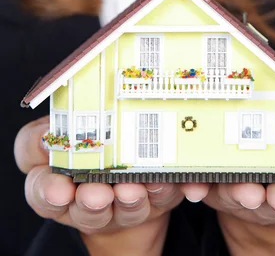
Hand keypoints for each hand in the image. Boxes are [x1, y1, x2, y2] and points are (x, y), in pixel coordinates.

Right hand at [14, 116, 208, 244]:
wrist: (118, 169)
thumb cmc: (79, 148)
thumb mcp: (48, 139)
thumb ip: (38, 138)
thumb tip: (46, 131)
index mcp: (57, 187)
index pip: (44, 194)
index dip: (50, 193)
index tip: (58, 190)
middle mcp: (91, 202)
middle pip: (88, 210)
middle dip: (93, 202)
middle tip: (98, 194)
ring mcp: (126, 204)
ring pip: (128, 209)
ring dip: (130, 199)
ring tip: (131, 188)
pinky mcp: (159, 197)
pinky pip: (166, 196)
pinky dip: (169, 188)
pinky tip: (169, 181)